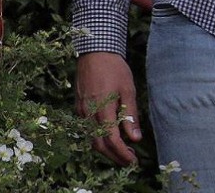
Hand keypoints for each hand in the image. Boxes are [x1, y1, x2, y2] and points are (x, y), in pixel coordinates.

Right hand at [75, 51, 142, 166]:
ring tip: (123, 151)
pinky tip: (110, 137)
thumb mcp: (128, 90)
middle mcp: (88, 113)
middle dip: (114, 156)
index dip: (122, 153)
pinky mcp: (79, 107)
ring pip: (91, 138)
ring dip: (106, 149)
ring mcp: (81, 111)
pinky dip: (98, 138)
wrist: (94, 52)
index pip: (111, 140)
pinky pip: (87, 129)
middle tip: (129, 161)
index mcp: (102, 109)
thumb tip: (135, 139)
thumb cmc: (114, 69)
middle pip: (99, 145)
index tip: (133, 160)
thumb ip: (130, 115)